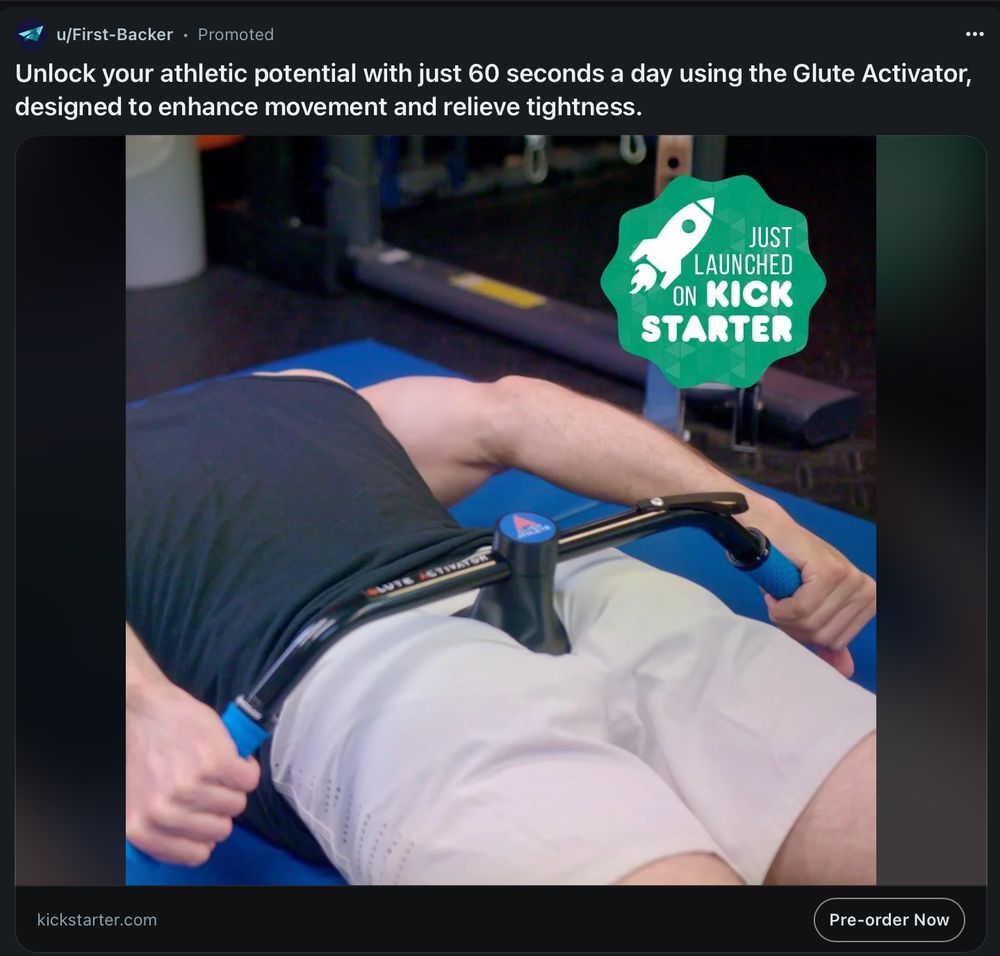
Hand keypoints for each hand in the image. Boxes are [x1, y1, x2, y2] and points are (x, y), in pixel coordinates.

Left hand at [126, 680, 259, 864]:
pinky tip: (232, 757)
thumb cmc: (140, 750)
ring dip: (233, 786)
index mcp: (142, 829)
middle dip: (221, 808)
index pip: (196, 854)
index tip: (206, 817)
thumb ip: (161, 828)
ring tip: (216, 768)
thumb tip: (200, 845)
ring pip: (237, 804)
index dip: (206, 834)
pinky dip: (247, 768)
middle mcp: (165, 813)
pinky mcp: (216, 762)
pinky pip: (250, 779)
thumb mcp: (137, 801)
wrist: (142, 708)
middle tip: (210, 786)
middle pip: (221, 830)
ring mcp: (191, 787)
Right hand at [750, 505, 875, 677]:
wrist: (769, 533)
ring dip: (783, 615)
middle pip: (824, 636)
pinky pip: (800, 609)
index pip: (837, 642)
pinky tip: (775, 593)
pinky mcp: (830, 572)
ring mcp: (849, 579)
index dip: (807, 633)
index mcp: (868, 600)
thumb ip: (829, 637)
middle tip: (784, 603)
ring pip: (811, 624)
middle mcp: (865, 589)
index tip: (795, 611)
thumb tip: (846, 672)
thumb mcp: (813, 608)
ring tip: (779, 596)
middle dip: (794, 626)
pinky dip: (779, 607)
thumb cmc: (789, 569)